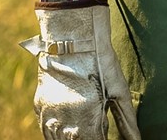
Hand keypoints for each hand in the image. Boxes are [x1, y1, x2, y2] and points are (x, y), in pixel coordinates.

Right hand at [21, 0, 140, 139]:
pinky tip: (68, 125)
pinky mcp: (39, 106)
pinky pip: (46, 129)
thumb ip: (126, 119)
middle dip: (88, 137)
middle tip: (97, 127)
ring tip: (83, 126)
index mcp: (87, 120)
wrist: (72, 36)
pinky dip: (56, 132)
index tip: (107, 136)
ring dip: (72, 137)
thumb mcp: (118, 88)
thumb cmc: (100, 61)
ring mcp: (49, 116)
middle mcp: (65, 122)